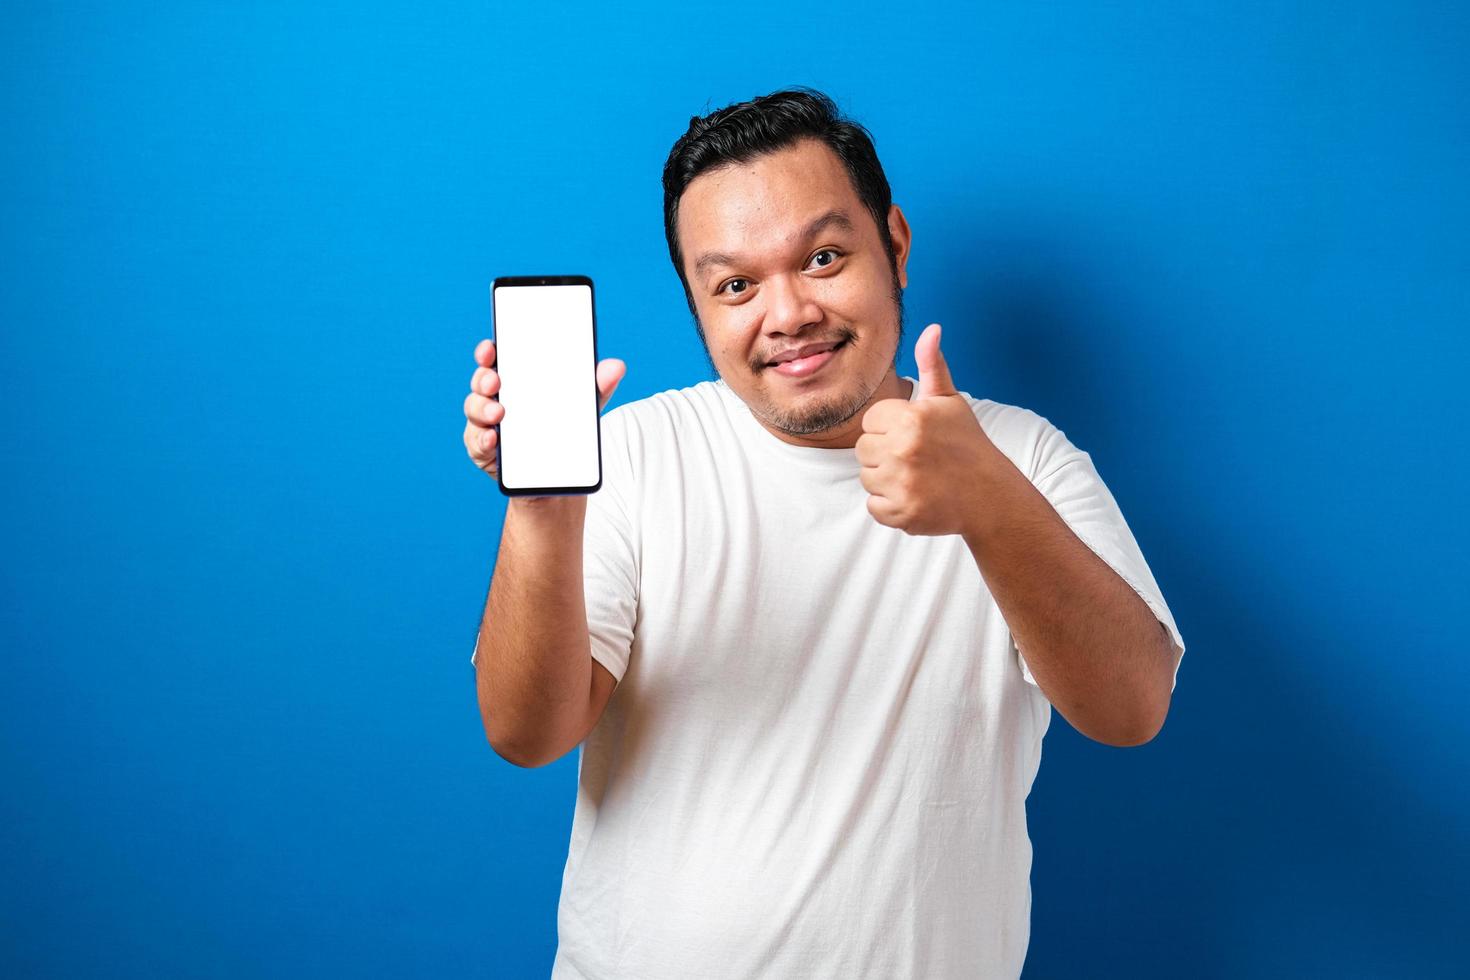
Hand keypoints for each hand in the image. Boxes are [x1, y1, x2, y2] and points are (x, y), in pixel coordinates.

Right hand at [462, 338, 626, 479]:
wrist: (558, 478)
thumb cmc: (564, 431)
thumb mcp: (583, 408)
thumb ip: (597, 387)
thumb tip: (617, 366)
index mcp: (515, 382)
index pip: (496, 360)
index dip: (489, 351)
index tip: (492, 347)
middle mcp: (496, 399)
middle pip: (480, 382)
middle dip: (484, 378)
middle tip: (496, 381)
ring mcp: (487, 425)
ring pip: (474, 411)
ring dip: (482, 409)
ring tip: (497, 413)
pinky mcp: (485, 452)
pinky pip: (477, 444)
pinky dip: (483, 440)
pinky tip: (493, 439)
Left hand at [856, 323, 1001, 536]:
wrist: (990, 496)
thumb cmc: (967, 444)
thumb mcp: (951, 401)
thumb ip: (933, 365)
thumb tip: (931, 328)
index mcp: (911, 418)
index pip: (870, 421)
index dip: (890, 428)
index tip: (914, 436)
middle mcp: (903, 449)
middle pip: (863, 450)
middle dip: (884, 453)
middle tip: (916, 458)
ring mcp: (902, 484)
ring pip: (866, 478)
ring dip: (886, 480)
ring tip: (917, 477)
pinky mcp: (902, 513)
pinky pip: (874, 506)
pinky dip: (891, 506)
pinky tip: (916, 497)